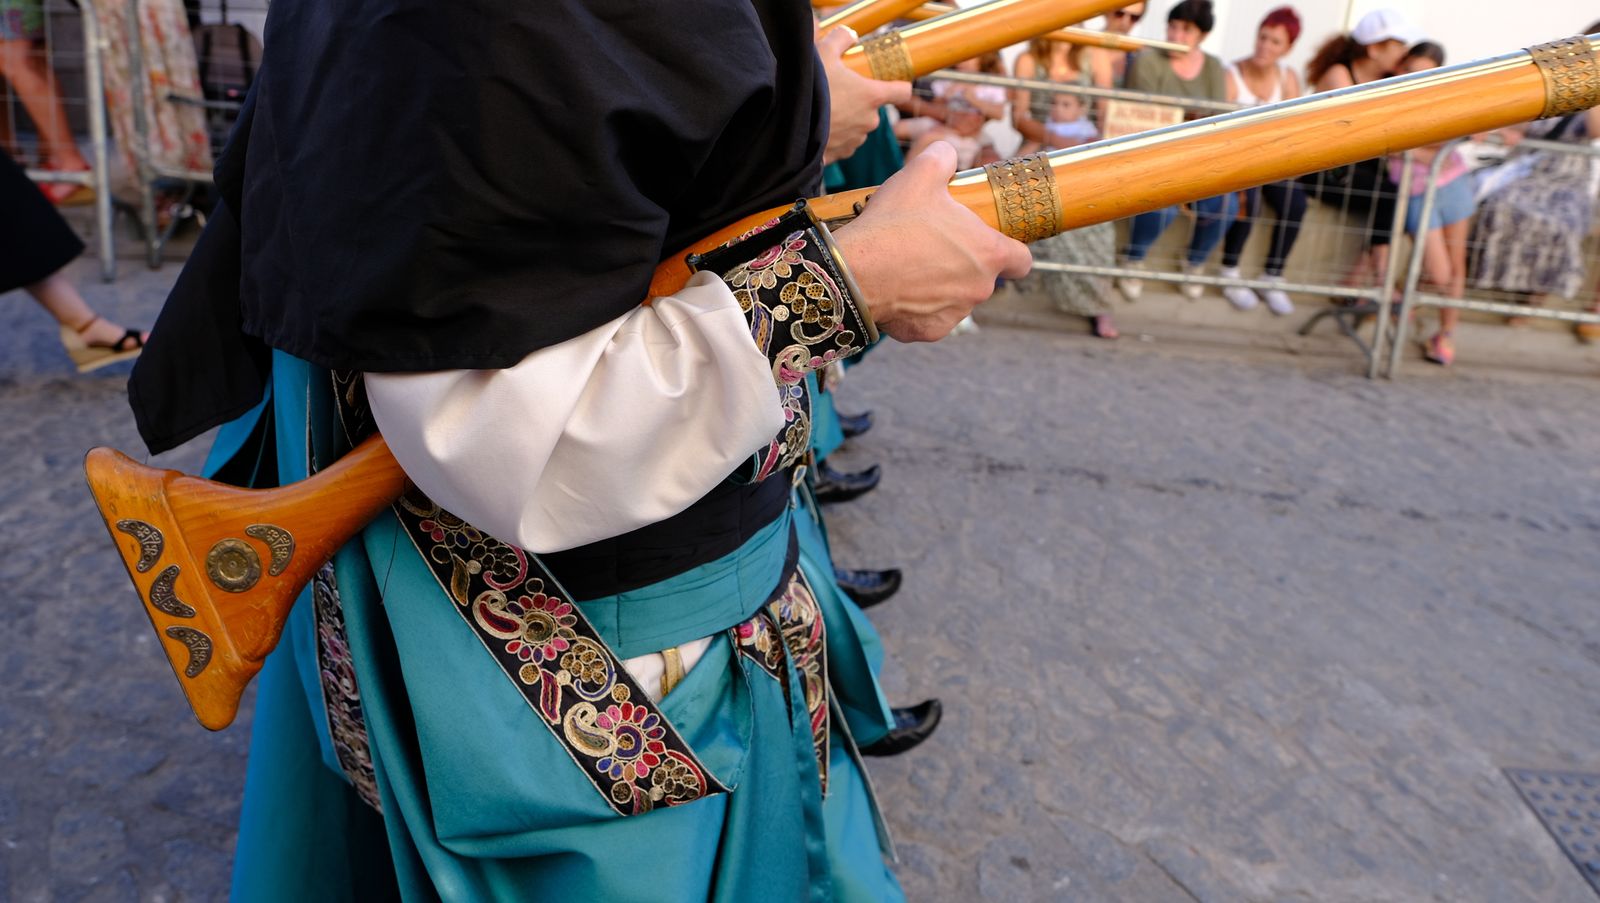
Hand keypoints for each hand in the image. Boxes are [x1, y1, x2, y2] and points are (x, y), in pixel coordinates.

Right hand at [817, 27, 911, 164]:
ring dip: (846, 119)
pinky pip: (843, 143)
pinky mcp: (841, 154)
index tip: (887, 82)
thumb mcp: (823, 53)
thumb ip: (840, 38)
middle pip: (873, 108)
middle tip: (837, 91)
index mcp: (872, 96)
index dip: (897, 85)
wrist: (787, 128)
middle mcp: (869, 121)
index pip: (903, 91)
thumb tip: (849, 35)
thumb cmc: (810, 90)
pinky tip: (818, 127)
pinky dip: (834, 136)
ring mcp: (856, 140)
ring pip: (857, 126)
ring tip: (824, 111)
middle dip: (859, 101)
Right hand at [832, 142, 1031, 342]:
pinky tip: (897, 288)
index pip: (1022, 261)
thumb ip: (943, 157)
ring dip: (941, 285)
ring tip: (909, 265)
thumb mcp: (920, 174)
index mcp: (988, 252)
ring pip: (956, 298)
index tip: (994, 244)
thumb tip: (946, 152)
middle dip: (963, 264)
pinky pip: (929, 317)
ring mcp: (954, 313)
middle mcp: (979, 288)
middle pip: (983, 278)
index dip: (1011, 251)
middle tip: (934, 245)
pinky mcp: (927, 331)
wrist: (854, 271)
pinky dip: (917, 306)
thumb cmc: (893, 224)